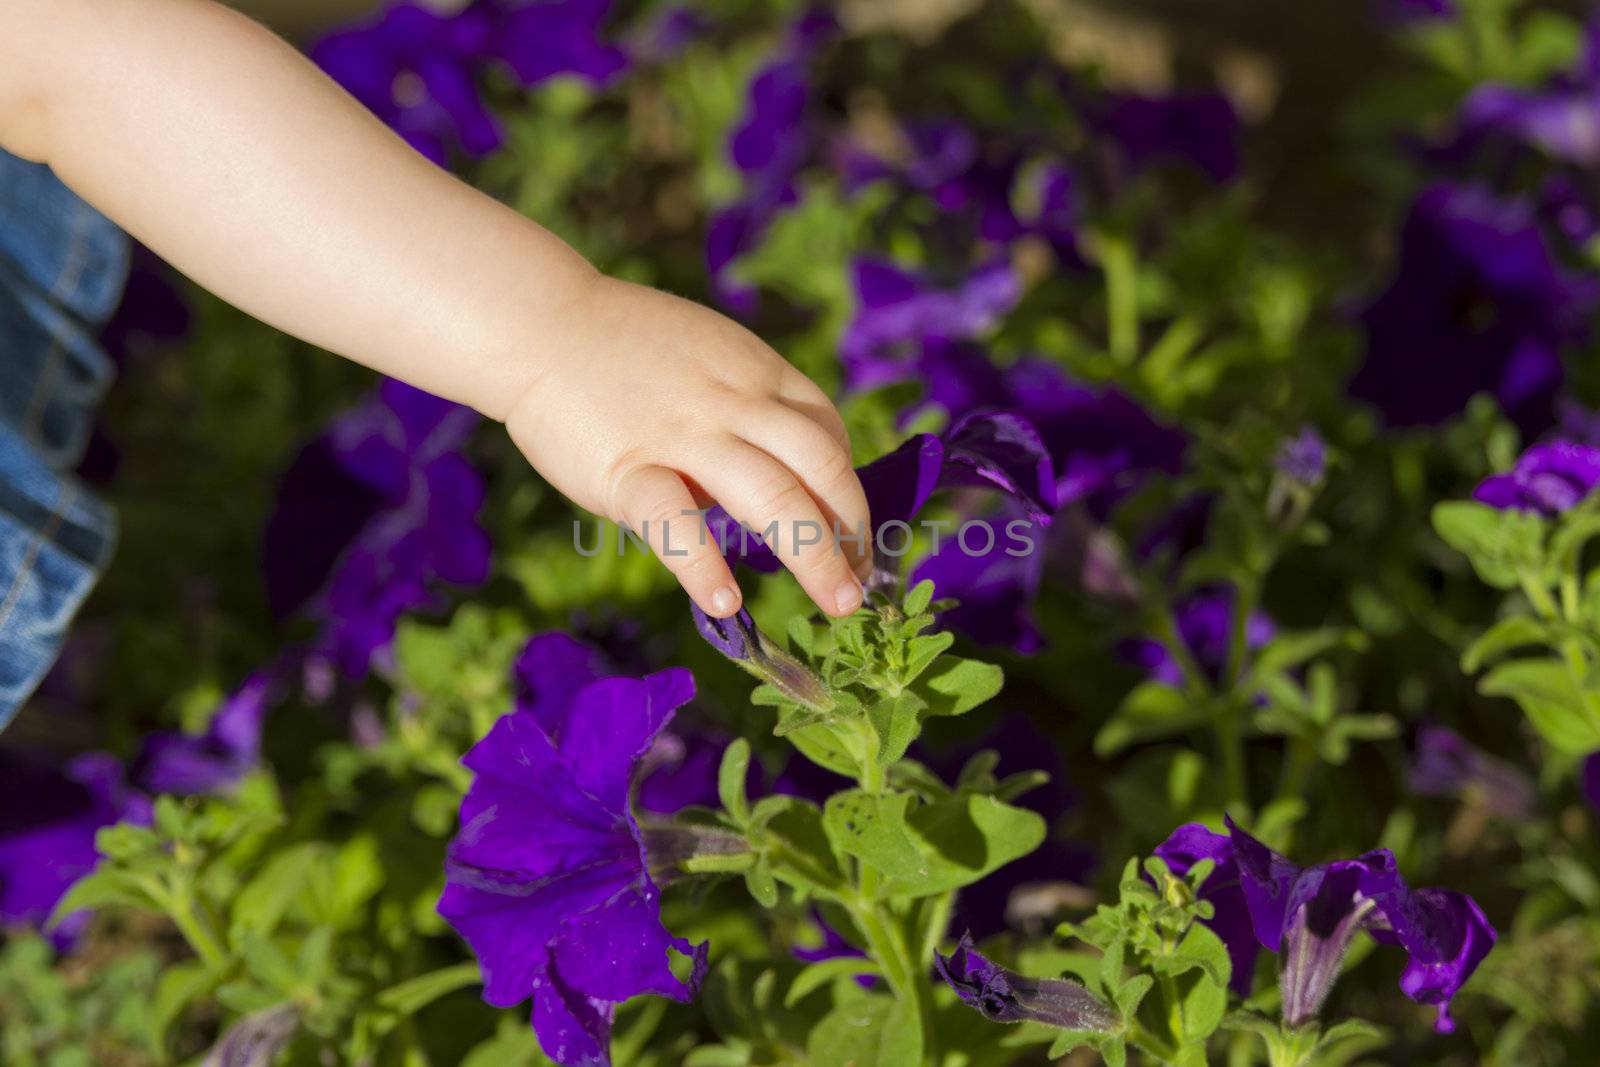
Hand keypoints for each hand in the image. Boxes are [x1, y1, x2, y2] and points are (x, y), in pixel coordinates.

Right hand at [505, 275, 872, 618]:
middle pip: (820, 467)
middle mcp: (735, 401)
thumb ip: (748, 408)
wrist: (539, 324)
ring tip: (838, 604)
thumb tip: (782, 479)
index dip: (849, 491)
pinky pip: (677, 523)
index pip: (828, 436)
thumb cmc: (622, 352)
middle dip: (852, 531)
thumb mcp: (709, 358)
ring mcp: (684, 434)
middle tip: (863, 583)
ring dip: (815, 556)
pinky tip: (725, 604)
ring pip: (772, 495)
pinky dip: (705, 567)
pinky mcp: (628, 468)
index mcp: (758, 374)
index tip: (851, 535)